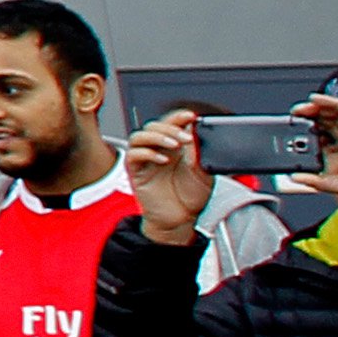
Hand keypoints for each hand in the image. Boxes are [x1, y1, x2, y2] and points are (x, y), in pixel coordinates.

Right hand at [123, 108, 215, 247]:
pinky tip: (163, 159)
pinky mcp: (136, 172)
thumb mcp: (203, 174)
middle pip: (154, 125)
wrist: (182, 220)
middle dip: (171, 128)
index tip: (191, 116)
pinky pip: (133, 155)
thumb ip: (200, 155)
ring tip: (174, 145)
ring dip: (157, 137)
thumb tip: (198, 135)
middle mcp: (158, 150)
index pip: (172, 124)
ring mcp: (146, 160)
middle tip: (186, 137)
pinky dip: (147, 153)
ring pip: (140, 136)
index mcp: (175, 147)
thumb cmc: (191, 198)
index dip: (179, 116)